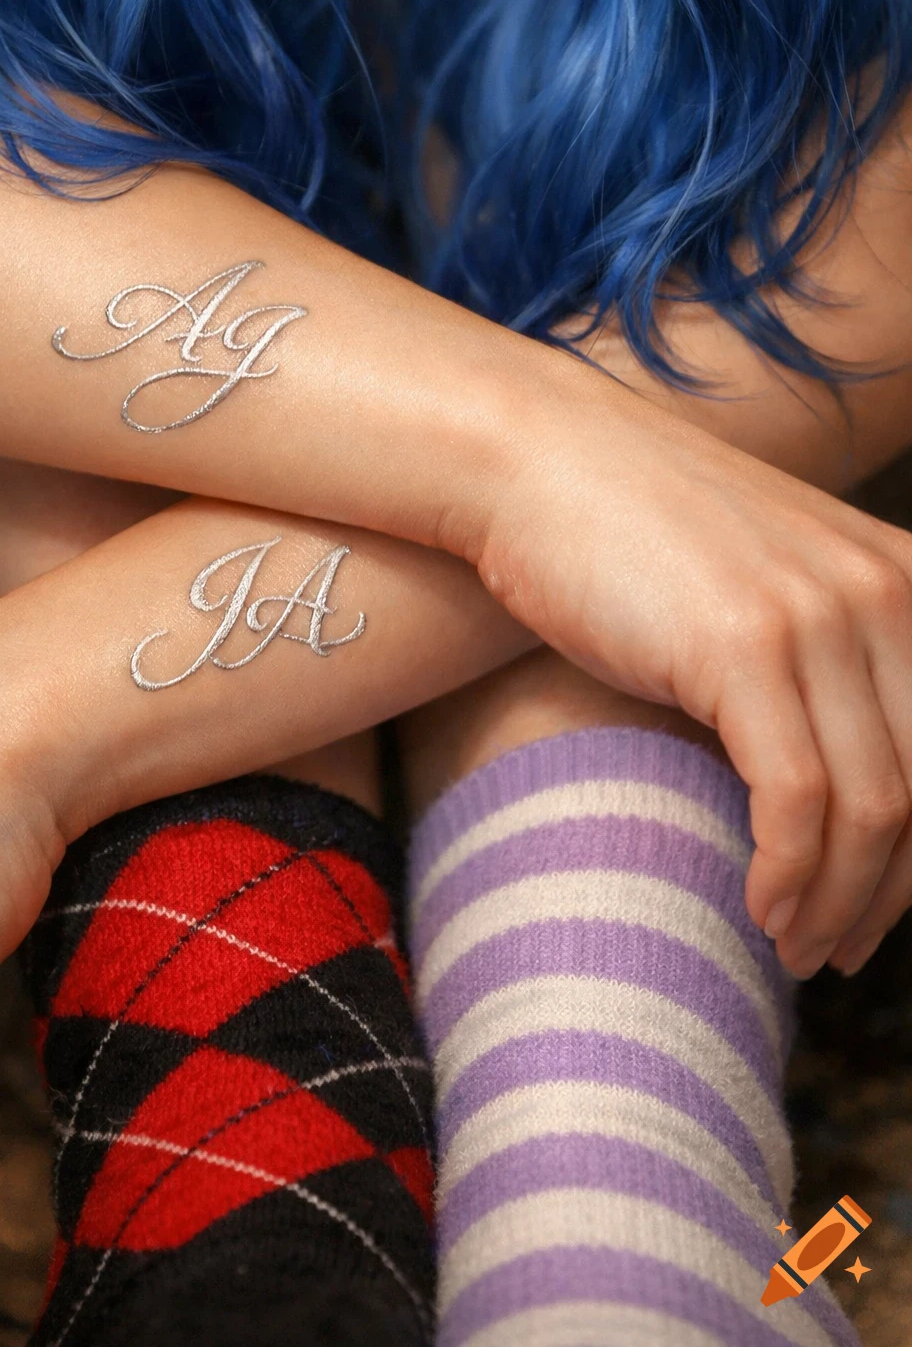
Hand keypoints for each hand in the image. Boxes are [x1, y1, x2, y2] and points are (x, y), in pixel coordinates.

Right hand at [478, 369, 911, 978]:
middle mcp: (881, 592)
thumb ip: (819, 659)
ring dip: (838, 905)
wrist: (534, 459)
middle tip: (837, 950)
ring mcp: (815, 615)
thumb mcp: (758, 584)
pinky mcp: (743, 644)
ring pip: (873, 808)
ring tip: (793, 949)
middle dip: (889, 897)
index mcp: (900, 577)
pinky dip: (788, 875)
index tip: (876, 912)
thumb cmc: (628, 532)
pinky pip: (798, 799)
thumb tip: (830, 789)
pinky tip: (758, 909)